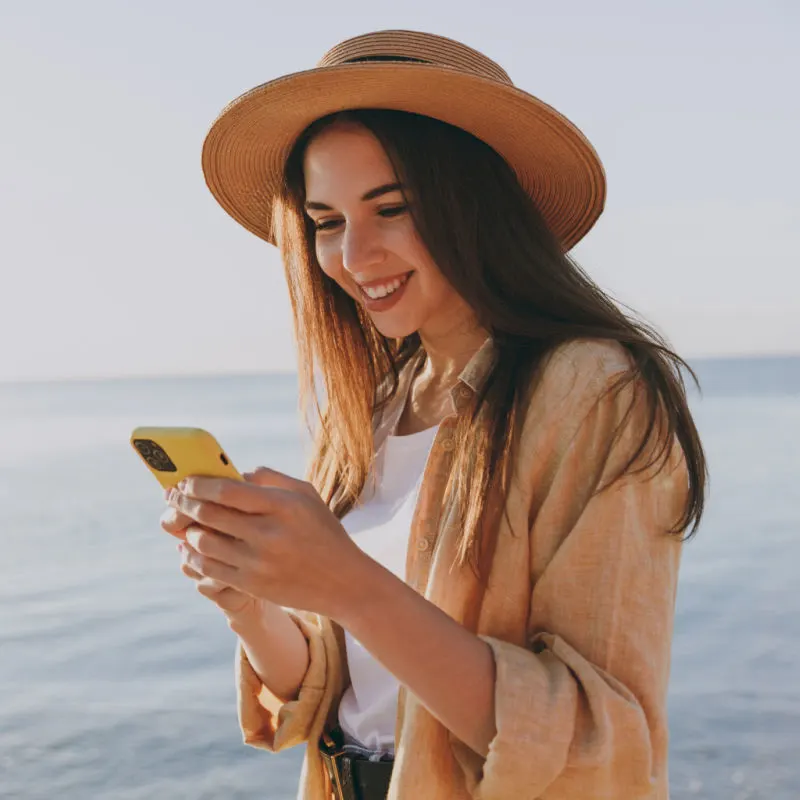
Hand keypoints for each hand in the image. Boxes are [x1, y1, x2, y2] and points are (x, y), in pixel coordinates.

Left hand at [166, 467, 368, 617]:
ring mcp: (258, 562)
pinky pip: (209, 568)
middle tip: (173, 496)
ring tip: (184, 522)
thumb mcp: (307, 495)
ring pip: (203, 542)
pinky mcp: (252, 585)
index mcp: (283, 505)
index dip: (198, 484)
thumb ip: (271, 478)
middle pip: (209, 514)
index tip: (186, 480)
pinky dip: (193, 555)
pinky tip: (190, 546)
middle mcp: (269, 533)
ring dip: (187, 529)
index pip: (227, 490)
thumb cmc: (323, 532)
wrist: (343, 582)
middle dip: (184, 502)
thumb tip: (235, 473)